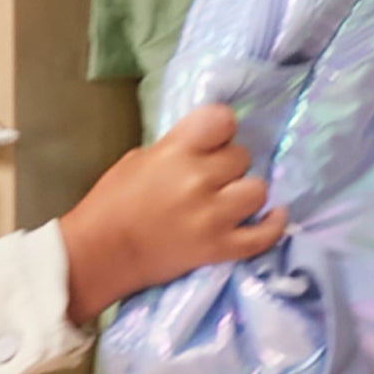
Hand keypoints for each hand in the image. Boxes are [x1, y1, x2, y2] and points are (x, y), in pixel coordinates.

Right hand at [61, 104, 287, 325]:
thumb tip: (207, 147)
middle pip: (241, 156)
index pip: (222, 119)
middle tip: (212, 179)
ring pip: (258, 190)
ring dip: (245, 193)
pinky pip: (264, 235)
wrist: (100, 254)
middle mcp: (199, 179)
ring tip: (230, 200)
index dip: (221, 130)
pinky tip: (274, 215)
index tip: (214, 141)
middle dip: (228, 165)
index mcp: (175, 151)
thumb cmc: (111, 202)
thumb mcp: (139, 159)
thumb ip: (177, 149)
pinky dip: (273, 225)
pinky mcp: (221, 248)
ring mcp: (213, 216)